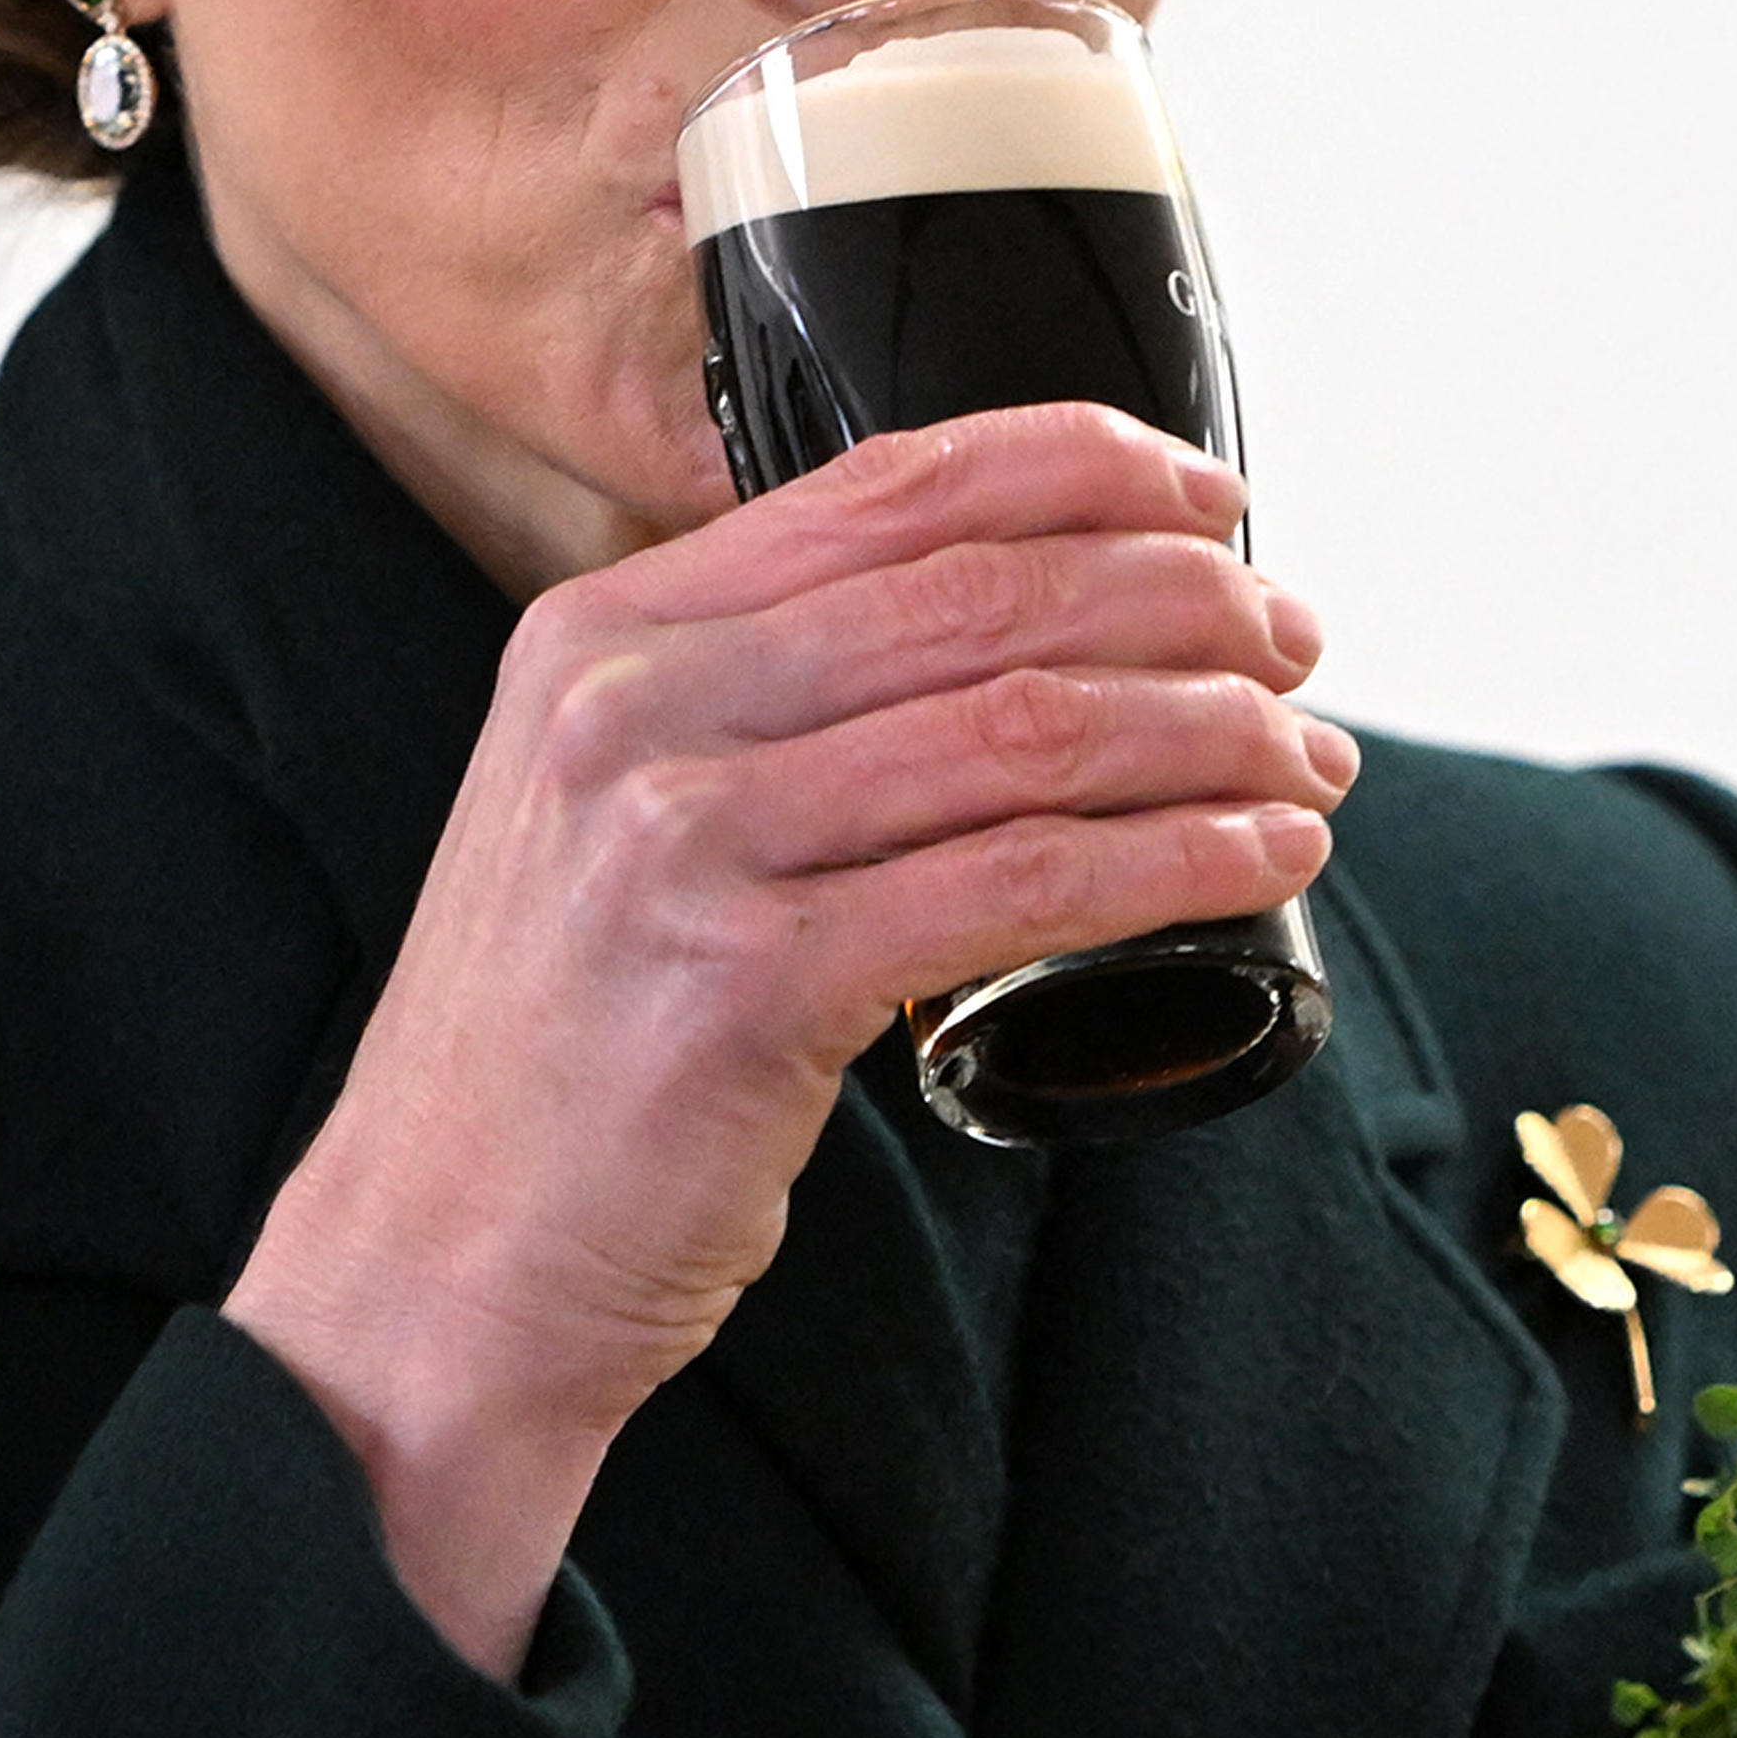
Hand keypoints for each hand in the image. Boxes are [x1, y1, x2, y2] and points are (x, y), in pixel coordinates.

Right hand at [222, 402, 1353, 1669]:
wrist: (432, 1268)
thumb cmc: (550, 1057)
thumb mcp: (597, 816)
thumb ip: (737, 706)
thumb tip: (985, 639)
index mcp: (602, 636)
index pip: (883, 487)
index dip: (1080, 468)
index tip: (1207, 496)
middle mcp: (634, 709)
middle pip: (980, 596)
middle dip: (1181, 603)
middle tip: (1292, 644)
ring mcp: (684, 843)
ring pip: (1025, 732)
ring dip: (1209, 736)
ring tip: (1305, 761)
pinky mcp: (751, 985)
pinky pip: (1022, 887)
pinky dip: (1175, 863)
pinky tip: (1258, 863)